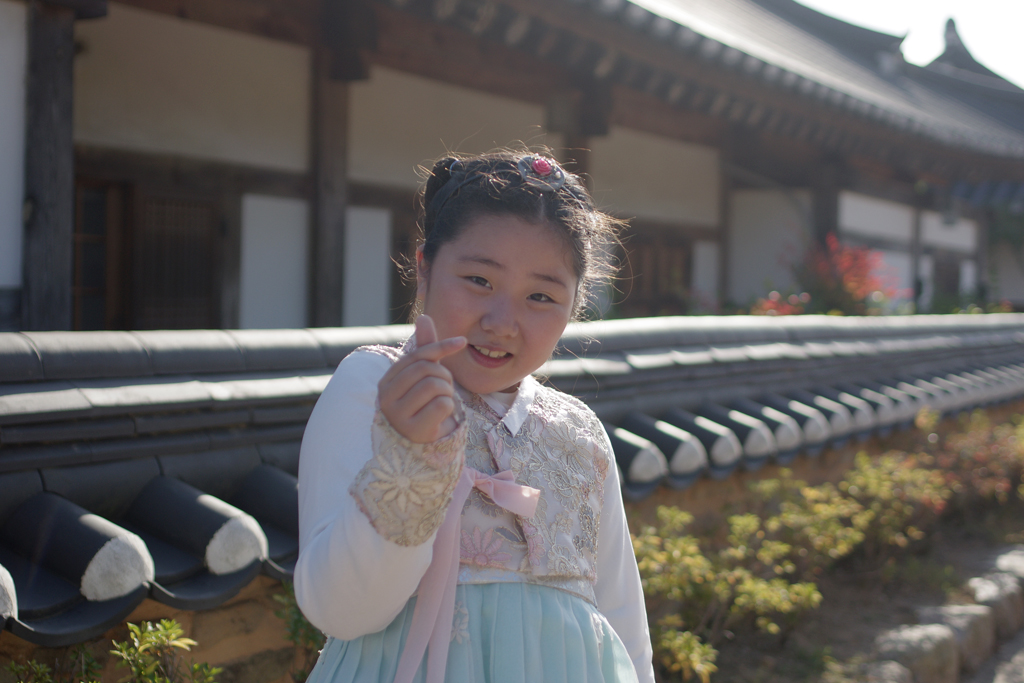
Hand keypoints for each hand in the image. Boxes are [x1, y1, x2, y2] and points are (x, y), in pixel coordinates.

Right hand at [378, 315, 465, 443]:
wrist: (425, 444)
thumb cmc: (424, 406)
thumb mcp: (424, 376)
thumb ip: (424, 349)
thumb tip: (424, 317)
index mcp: (386, 382)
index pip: (417, 355)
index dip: (441, 347)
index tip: (462, 342)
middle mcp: (385, 398)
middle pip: (426, 369)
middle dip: (444, 376)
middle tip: (445, 389)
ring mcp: (397, 416)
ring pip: (435, 385)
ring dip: (447, 392)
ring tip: (442, 403)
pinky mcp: (414, 430)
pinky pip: (442, 405)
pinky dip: (449, 408)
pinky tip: (442, 417)